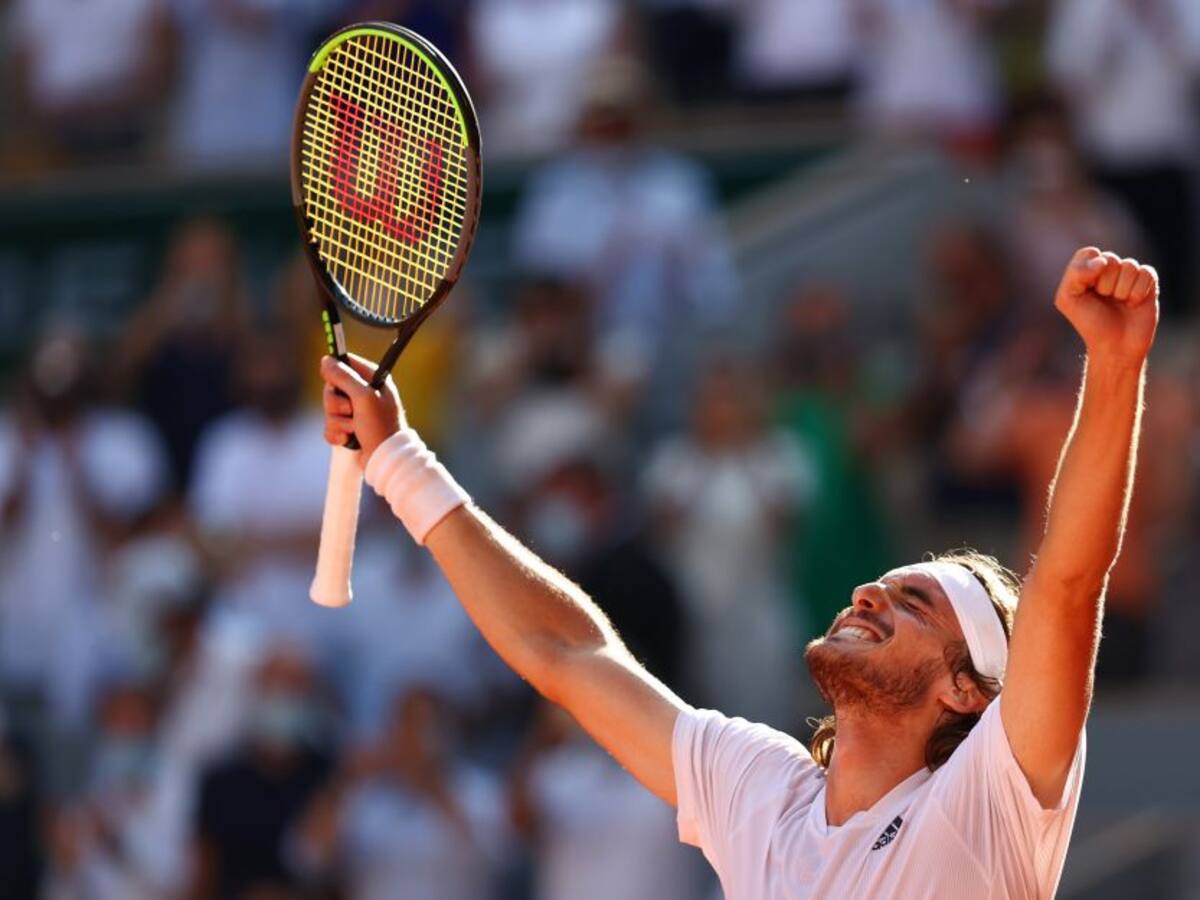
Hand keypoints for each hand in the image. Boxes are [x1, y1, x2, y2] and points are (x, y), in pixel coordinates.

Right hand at [320, 355, 403, 460]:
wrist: (385, 459)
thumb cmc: (380, 426)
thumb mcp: (363, 397)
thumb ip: (344, 377)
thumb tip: (326, 360)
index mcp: (372, 379)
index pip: (346, 363)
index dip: (336, 372)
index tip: (334, 383)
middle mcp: (364, 393)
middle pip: (332, 388)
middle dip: (336, 404)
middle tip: (351, 411)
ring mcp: (355, 412)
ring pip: (329, 409)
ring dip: (339, 422)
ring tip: (354, 429)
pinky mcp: (348, 428)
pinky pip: (330, 426)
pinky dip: (337, 434)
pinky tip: (349, 439)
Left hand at [1055, 248, 1158, 366]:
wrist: (1115, 346)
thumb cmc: (1090, 323)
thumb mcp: (1068, 299)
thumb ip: (1075, 274)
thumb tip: (1101, 261)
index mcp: (1087, 271)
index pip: (1089, 253)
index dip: (1088, 271)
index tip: (1086, 290)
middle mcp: (1109, 270)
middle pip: (1110, 258)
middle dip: (1104, 283)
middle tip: (1104, 300)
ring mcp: (1129, 276)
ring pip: (1129, 265)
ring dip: (1121, 290)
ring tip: (1119, 303)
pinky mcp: (1148, 283)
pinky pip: (1146, 273)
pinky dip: (1138, 291)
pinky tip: (1133, 303)